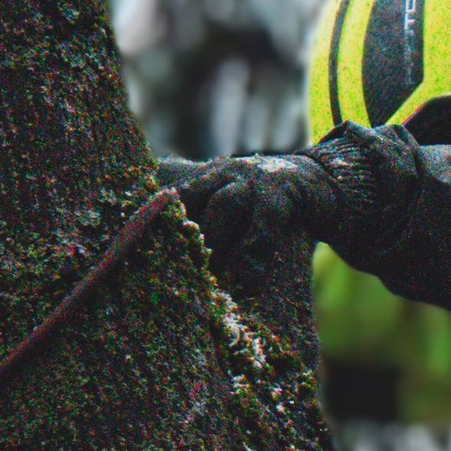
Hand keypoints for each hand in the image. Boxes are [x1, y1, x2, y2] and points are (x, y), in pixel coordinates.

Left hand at [164, 127, 412, 274]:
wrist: (321, 185)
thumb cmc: (263, 213)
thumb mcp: (226, 212)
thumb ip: (198, 229)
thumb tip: (162, 270)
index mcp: (201, 178)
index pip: (163, 190)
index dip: (146, 215)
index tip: (130, 245)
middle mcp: (222, 172)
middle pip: (187, 195)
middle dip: (176, 232)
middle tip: (165, 271)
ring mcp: (254, 178)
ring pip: (226, 203)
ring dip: (215, 242)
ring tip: (207, 279)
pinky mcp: (285, 192)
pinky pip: (267, 219)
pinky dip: (256, 247)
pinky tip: (249, 278)